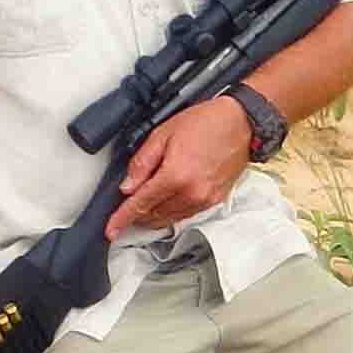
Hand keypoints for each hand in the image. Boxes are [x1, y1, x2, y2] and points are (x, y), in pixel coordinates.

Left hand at [107, 95, 252, 237]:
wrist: (241, 123)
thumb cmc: (206, 122)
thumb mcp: (163, 134)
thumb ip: (142, 163)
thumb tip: (128, 187)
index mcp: (175, 176)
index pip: (140, 204)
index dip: (122, 219)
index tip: (111, 230)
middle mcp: (191, 193)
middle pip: (154, 215)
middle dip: (136, 215)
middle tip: (126, 207)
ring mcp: (204, 200)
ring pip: (169, 219)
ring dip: (153, 216)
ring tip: (144, 204)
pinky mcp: (214, 201)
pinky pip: (185, 215)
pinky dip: (171, 213)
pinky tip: (165, 202)